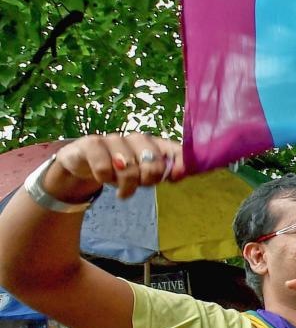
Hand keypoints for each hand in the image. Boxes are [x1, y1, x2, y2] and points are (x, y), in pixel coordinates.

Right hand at [50, 134, 183, 200]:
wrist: (81, 164)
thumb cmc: (119, 169)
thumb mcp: (142, 174)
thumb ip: (164, 173)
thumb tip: (181, 173)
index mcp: (154, 144)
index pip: (174, 150)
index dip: (179, 165)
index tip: (174, 179)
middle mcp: (136, 138)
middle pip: (152, 163)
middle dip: (147, 180)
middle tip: (139, 185)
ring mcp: (114, 139)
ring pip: (128, 168)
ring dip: (125, 185)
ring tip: (121, 189)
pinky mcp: (92, 144)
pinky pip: (104, 168)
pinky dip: (105, 179)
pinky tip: (102, 179)